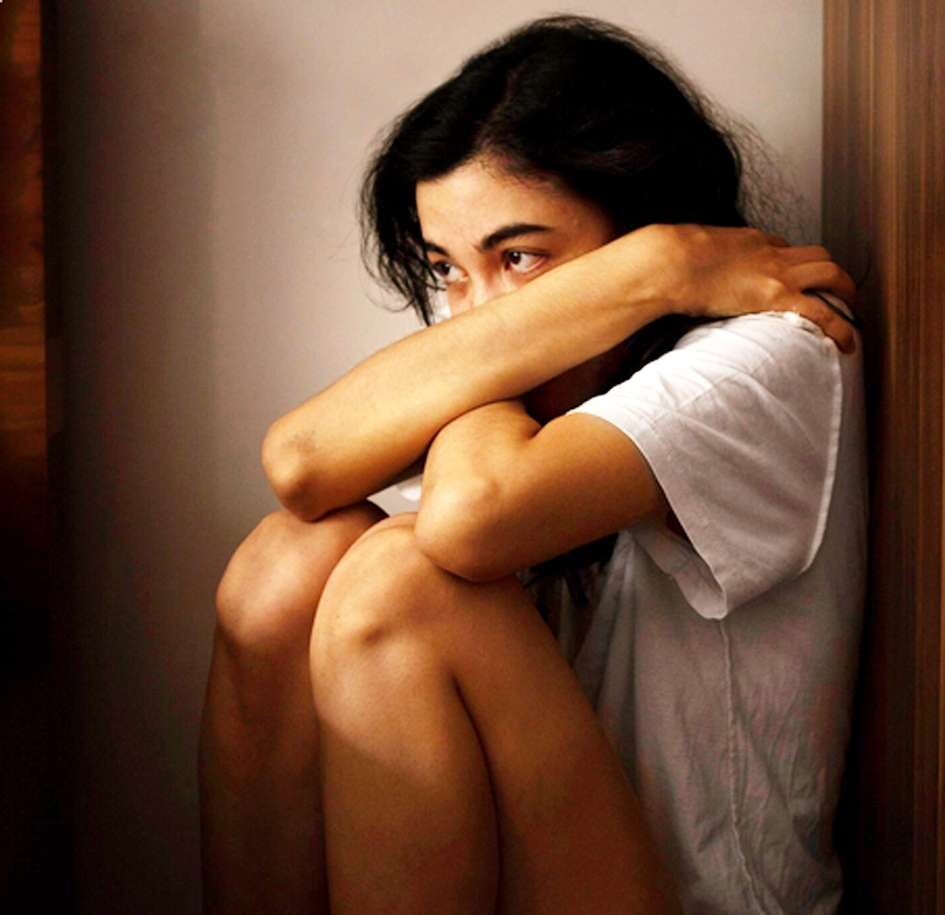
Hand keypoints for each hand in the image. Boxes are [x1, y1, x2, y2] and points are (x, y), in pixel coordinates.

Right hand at [640, 224, 859, 352]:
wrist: (672, 262)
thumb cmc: (671, 259)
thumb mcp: (689, 249)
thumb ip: (699, 257)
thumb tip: (685, 267)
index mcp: (749, 239)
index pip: (782, 248)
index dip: (791, 263)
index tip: (791, 279)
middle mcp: (770, 252)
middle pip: (816, 255)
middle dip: (830, 272)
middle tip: (836, 291)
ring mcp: (777, 273)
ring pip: (831, 273)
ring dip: (846, 291)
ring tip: (850, 312)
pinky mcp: (777, 297)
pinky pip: (821, 312)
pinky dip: (840, 326)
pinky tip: (848, 342)